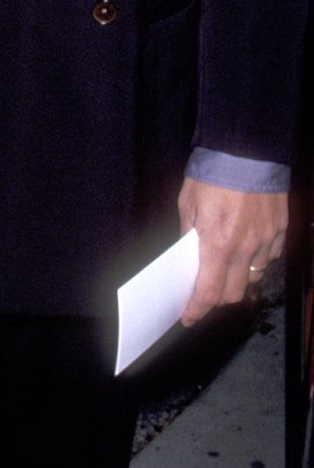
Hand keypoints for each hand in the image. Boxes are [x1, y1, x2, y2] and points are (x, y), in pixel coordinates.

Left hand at [178, 178, 286, 326]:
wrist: (247, 150)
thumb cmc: (212, 174)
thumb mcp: (188, 203)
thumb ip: (189, 233)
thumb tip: (187, 255)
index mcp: (217, 243)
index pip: (209, 291)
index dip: (197, 308)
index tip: (189, 317)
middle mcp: (244, 248)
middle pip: (234, 292)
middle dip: (218, 298)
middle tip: (206, 291)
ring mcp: (266, 241)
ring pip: (254, 277)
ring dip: (239, 279)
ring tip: (226, 267)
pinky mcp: (280, 231)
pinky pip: (269, 257)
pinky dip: (257, 260)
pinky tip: (246, 248)